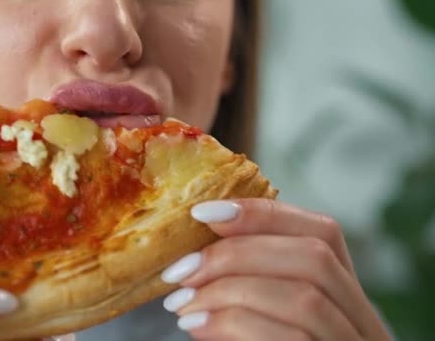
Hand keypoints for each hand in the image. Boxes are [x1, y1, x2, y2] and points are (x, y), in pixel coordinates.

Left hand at [161, 199, 392, 340]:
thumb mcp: (262, 317)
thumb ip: (247, 285)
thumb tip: (192, 255)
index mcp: (345, 299)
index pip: (321, 232)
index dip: (261, 213)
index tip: (203, 213)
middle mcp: (361, 324)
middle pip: (314, 258)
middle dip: (237, 253)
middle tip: (180, 270)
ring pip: (305, 298)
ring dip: (230, 290)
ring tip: (181, 302)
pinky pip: (291, 339)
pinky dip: (236, 325)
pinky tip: (197, 327)